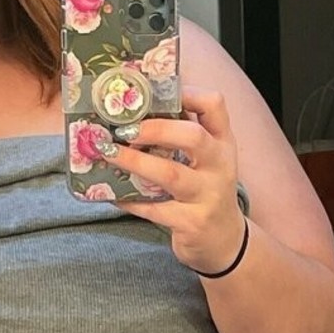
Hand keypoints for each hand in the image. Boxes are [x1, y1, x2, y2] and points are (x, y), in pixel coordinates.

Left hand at [103, 87, 248, 275]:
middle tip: (125, 128)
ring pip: (171, 174)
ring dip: (135, 161)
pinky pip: (155, 209)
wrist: (224, 241)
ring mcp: (208, 196)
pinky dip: (131, 200)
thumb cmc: (205, 190)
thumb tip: (134, 109)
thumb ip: (182, 135)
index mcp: (222, 143)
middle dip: (155, 128)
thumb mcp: (206, 160)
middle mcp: (220, 166)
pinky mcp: (192, 223)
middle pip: (193, 137)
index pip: (214, 105)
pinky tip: (112, 194)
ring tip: (109, 153)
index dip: (186, 93)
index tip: (154, 91)